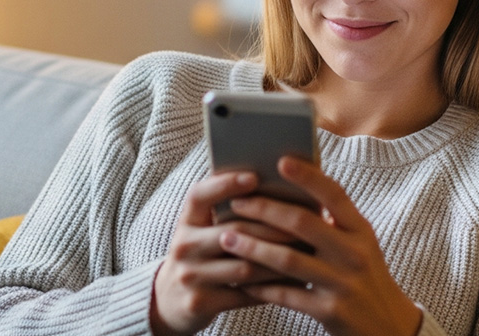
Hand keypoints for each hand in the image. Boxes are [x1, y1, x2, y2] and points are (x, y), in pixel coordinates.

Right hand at [151, 171, 303, 335]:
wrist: (171, 300)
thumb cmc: (201, 255)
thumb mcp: (203, 229)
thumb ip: (226, 209)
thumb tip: (274, 184)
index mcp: (187, 220)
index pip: (200, 195)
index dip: (226, 184)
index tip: (255, 176)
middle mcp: (183, 246)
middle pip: (235, 231)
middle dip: (275, 227)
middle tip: (307, 223)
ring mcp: (190, 276)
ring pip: (245, 266)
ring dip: (280, 260)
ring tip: (307, 252)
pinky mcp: (201, 302)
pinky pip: (245, 294)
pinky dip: (273, 287)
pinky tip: (294, 280)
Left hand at [220, 157, 423, 335]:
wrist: (389, 325)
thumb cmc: (366, 277)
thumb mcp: (361, 245)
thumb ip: (335, 222)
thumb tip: (297, 188)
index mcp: (361, 231)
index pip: (334, 194)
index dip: (308, 176)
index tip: (280, 161)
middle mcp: (354, 253)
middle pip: (303, 223)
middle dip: (265, 210)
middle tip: (237, 203)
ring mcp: (342, 283)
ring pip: (288, 259)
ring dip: (253, 247)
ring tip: (227, 238)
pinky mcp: (329, 311)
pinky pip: (286, 295)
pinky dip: (261, 286)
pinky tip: (243, 280)